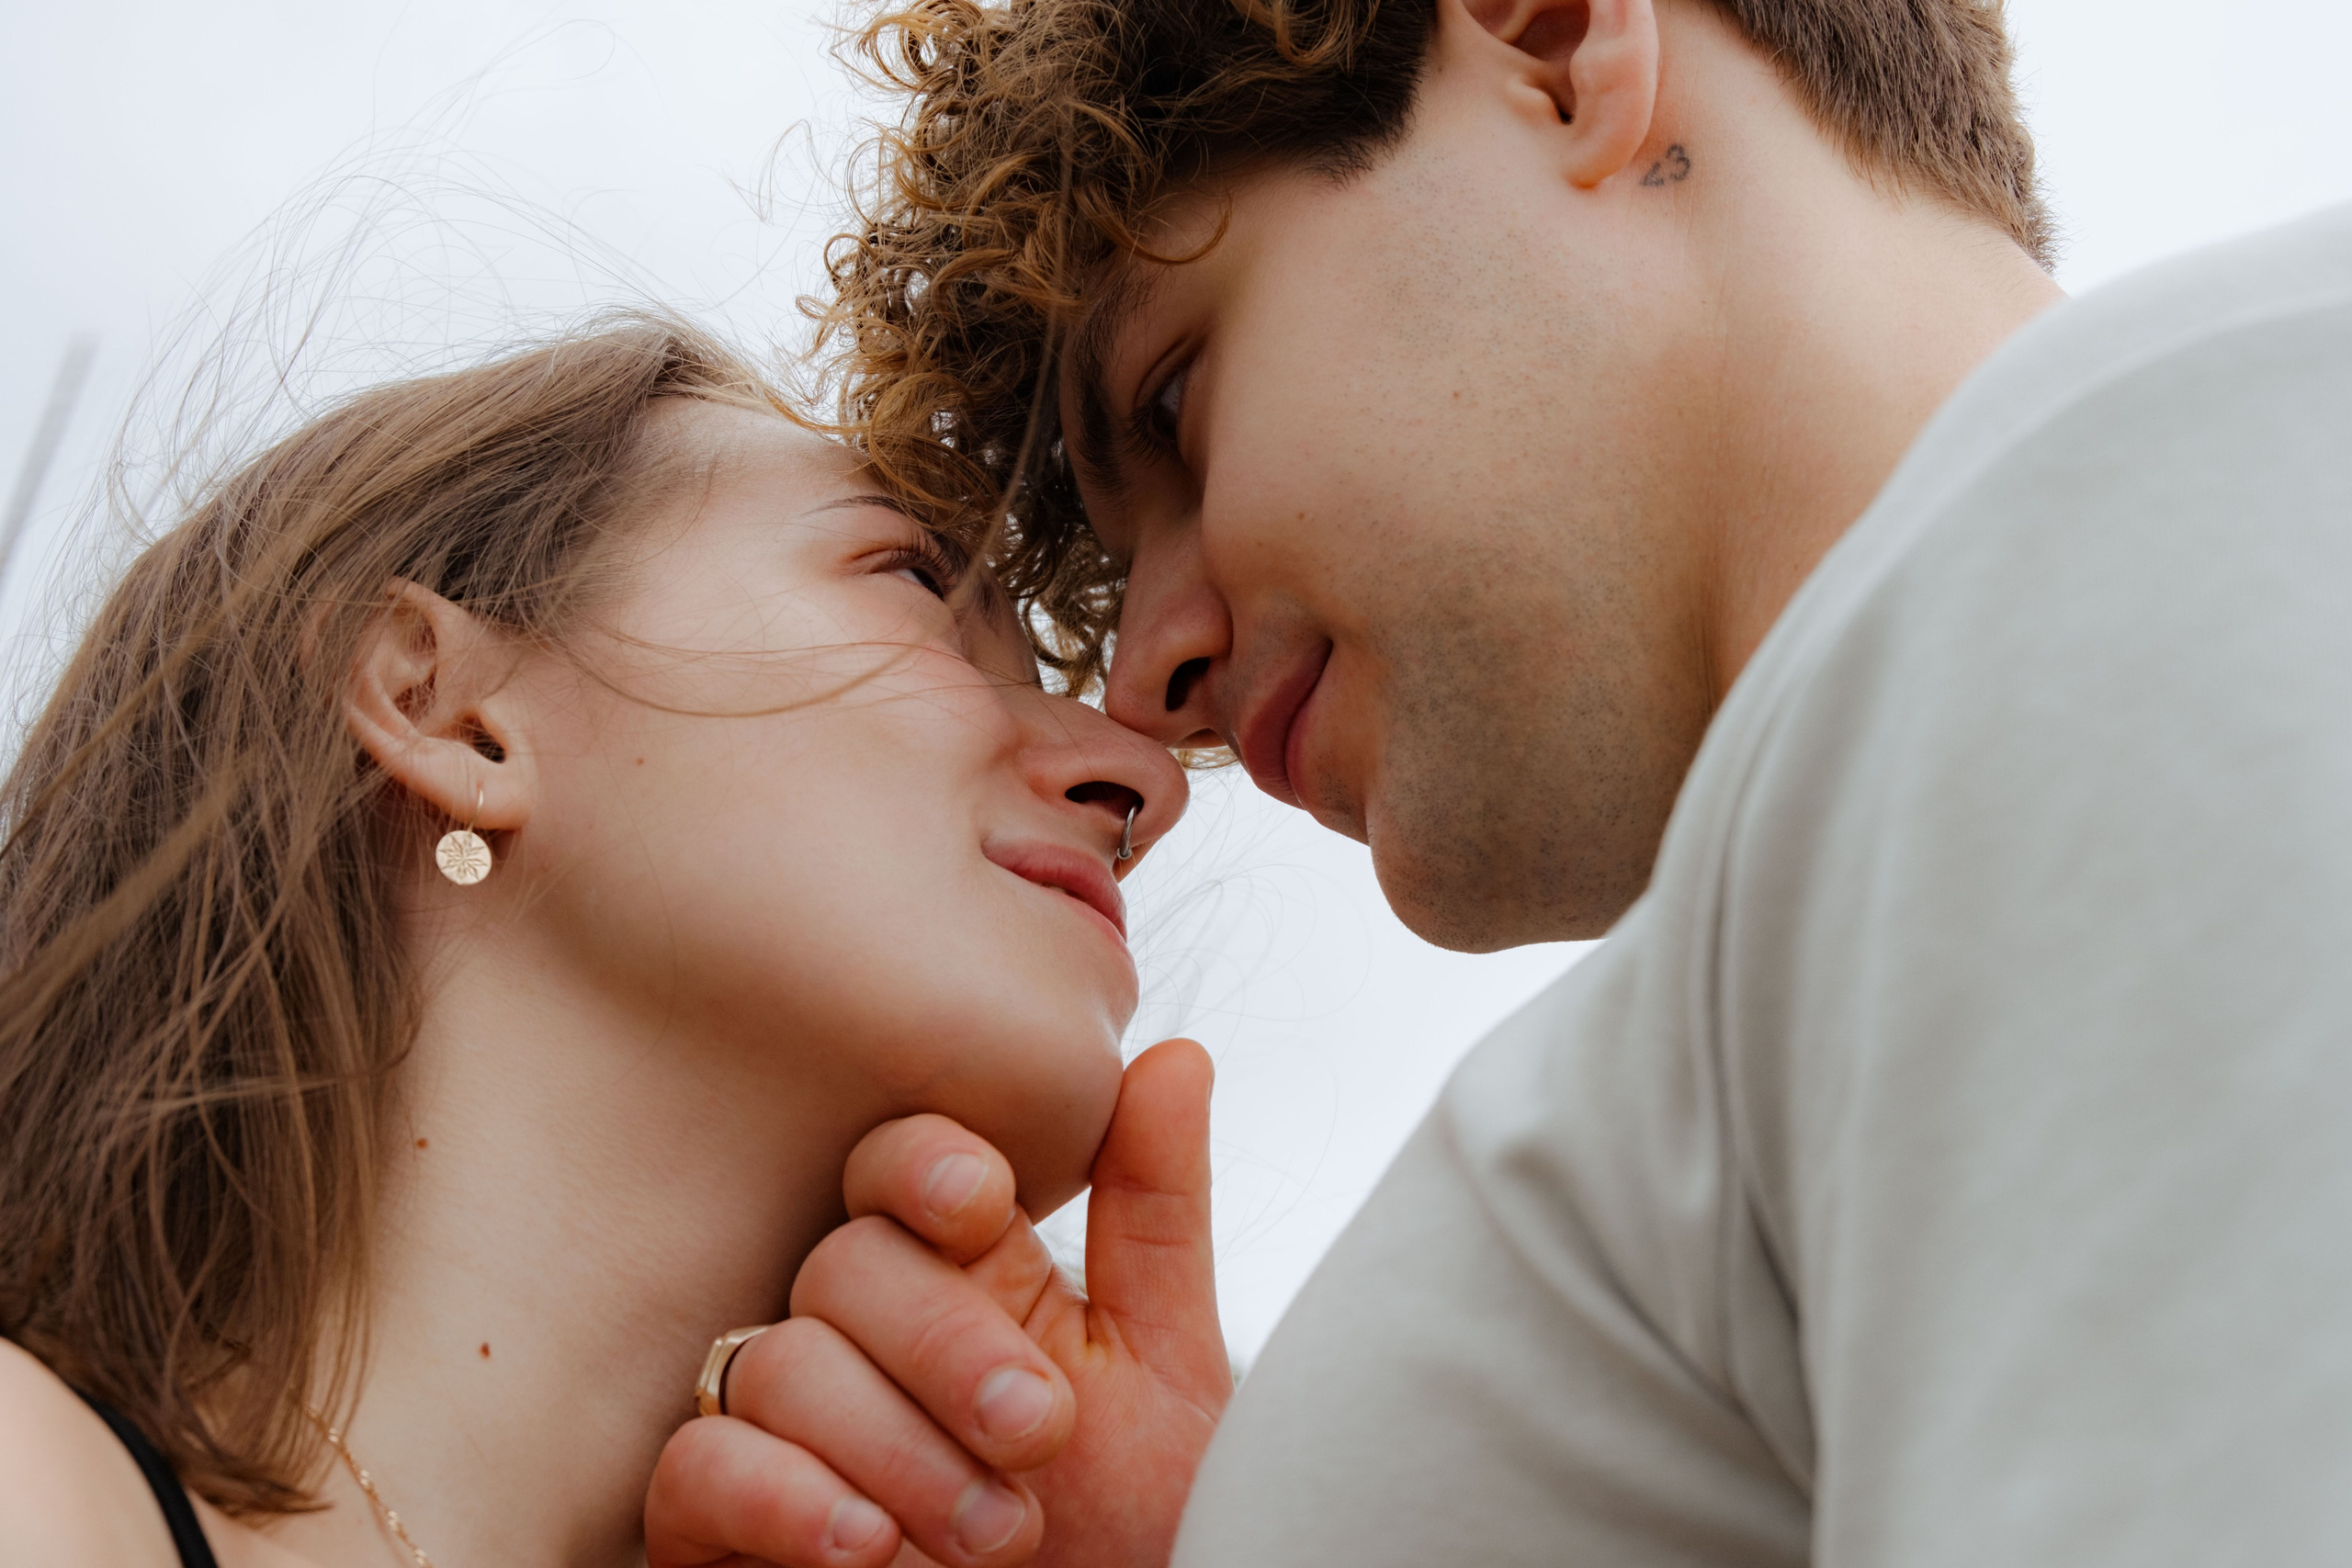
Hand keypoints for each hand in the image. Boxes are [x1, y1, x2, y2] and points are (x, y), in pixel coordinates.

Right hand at [644, 1039, 1228, 1567]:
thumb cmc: (1133, 1536)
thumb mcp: (1166, 1371)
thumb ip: (1155, 1218)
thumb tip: (1173, 1057)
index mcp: (959, 1278)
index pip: (895, 1166)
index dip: (923, 1167)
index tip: (982, 1203)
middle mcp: (859, 1341)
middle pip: (842, 1262)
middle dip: (944, 1343)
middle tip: (1038, 1432)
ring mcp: (782, 1432)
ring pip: (775, 1362)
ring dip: (894, 1447)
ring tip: (998, 1536)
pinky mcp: (718, 1530)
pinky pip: (695, 1465)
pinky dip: (781, 1497)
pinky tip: (866, 1548)